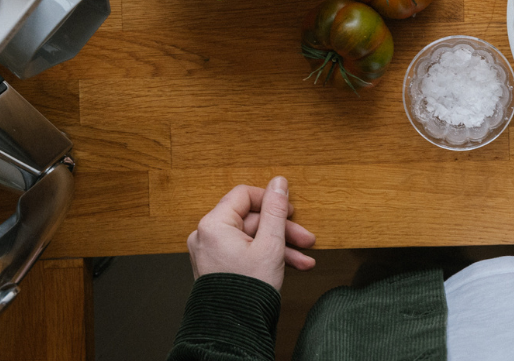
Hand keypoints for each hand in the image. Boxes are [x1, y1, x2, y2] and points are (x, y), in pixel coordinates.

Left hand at [187, 177, 317, 291]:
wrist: (235, 329)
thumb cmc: (247, 290)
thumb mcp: (271, 244)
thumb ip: (276, 210)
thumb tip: (279, 183)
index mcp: (214, 225)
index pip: (244, 195)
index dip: (271, 200)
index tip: (290, 210)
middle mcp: (207, 236)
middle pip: (251, 219)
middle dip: (282, 230)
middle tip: (306, 239)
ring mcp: (211, 251)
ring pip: (251, 237)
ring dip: (279, 246)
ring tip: (303, 259)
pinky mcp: (217, 265)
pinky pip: (244, 251)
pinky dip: (265, 256)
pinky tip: (291, 266)